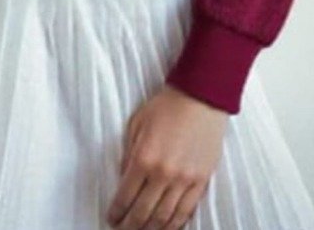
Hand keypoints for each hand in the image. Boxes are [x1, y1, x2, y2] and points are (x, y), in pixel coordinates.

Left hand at [106, 83, 228, 228]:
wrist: (200, 98)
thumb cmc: (166, 107)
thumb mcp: (136, 125)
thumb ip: (128, 154)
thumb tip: (122, 178)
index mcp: (143, 158)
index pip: (125, 196)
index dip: (116, 212)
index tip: (111, 218)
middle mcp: (163, 174)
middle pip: (143, 212)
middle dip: (130, 225)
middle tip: (123, 229)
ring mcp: (184, 180)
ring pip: (165, 217)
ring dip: (151, 229)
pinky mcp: (201, 180)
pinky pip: (187, 211)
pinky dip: (175, 224)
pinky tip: (167, 227)